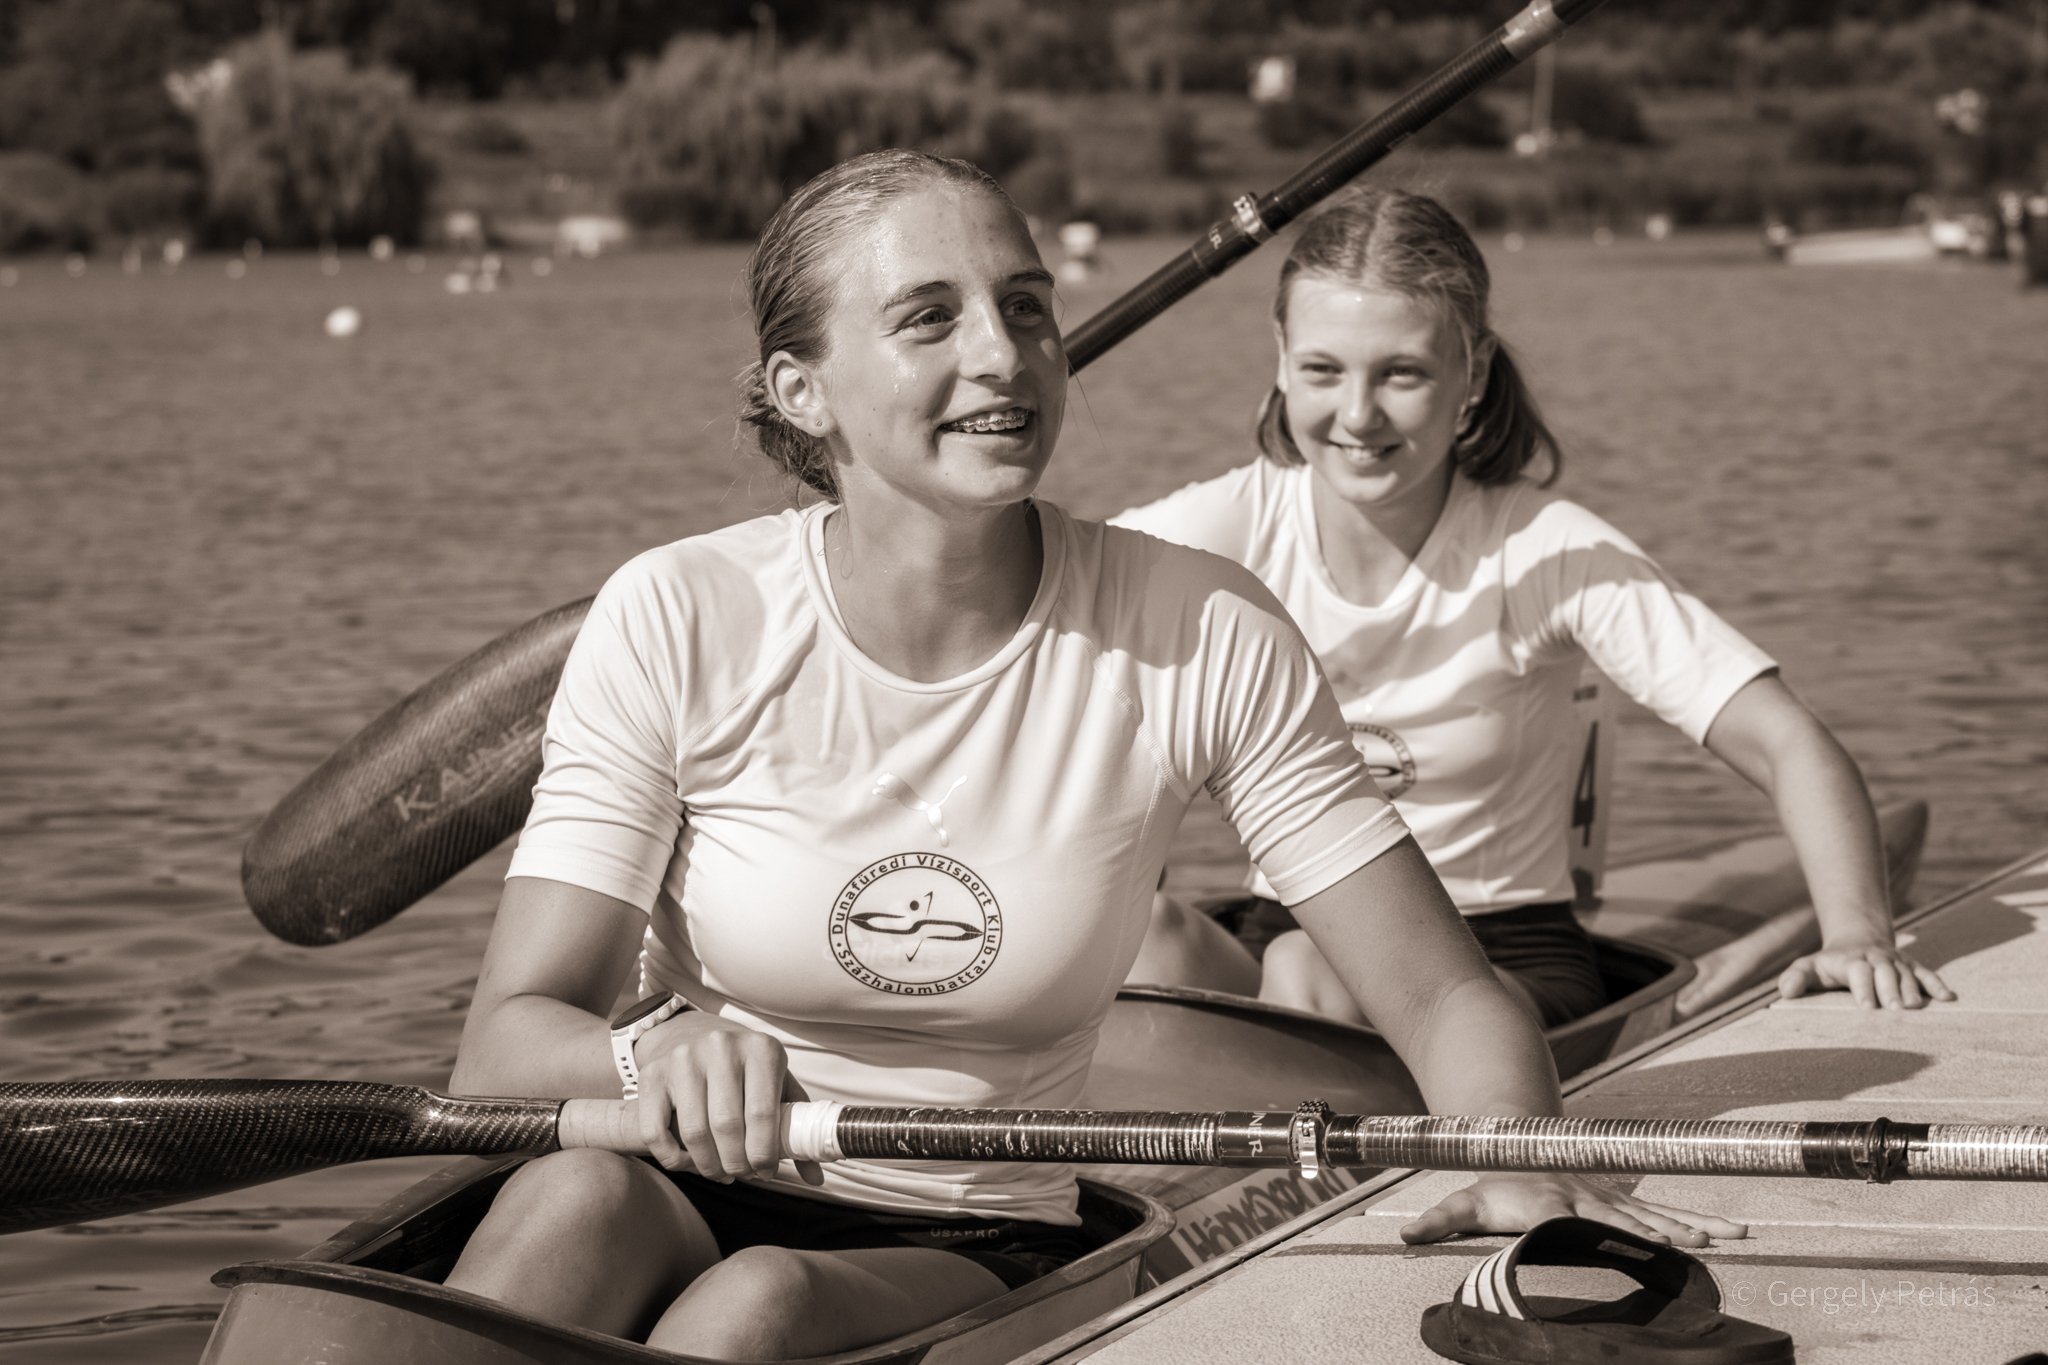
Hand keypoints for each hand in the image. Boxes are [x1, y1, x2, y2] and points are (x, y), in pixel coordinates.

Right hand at [633, 1012, 822, 1185]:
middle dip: (736, 1163)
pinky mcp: (652, 1075)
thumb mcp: (775, 1083)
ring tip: (721, 1172)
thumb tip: (815, 1176)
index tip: (766, 1173)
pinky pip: (655, 1132)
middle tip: (741, 1174)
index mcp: (761, 1049)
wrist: (689, 1032)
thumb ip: (795, 1124)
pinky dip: (673, 1159)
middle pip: (727, 1126)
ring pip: (694, 1132)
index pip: (762, 1113)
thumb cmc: (742, 1068)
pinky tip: (689, 1162)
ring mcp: (683, 1059)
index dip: (764, 1154)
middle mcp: (721, 1047)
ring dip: (709, 1166)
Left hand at [1399, 1173, 1748, 1247]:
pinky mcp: (1625, 1200)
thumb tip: (1405, 1235)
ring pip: (1656, 1214)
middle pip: (1627, 1220)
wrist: (1522, 1139)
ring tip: (1730, 1236)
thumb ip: (1438, 1219)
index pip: (1572, 1224)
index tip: (1621, 1250)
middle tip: (1697, 1246)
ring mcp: (1610, 1198)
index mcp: (1550, 1205)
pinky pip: (1667, 1211)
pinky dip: (1700, 1218)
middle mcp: (1586, 1199)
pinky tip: (1733, 1229)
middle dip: (1661, 1234)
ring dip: (1692, 1225)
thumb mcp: (1464, 1201)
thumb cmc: (1494, 1182)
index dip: (1594, 1235)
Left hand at [1777, 940, 1953, 1009]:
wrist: (1857, 940)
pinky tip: (1948, 998)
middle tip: (1896, 1010)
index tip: (1866, 1006)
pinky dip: (1937, 984)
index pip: (1858, 971)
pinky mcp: (1911, 967)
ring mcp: (1896, 963)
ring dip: (1913, 990)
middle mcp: (1876, 959)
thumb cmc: (1829, 964)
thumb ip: (1796, 978)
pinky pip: (1926, 974)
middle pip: (1886, 972)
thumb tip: (1785, 992)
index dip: (1863, 986)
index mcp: (1851, 961)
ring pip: (1907, 974)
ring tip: (1917, 1008)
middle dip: (1890, 989)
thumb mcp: (1808, 967)